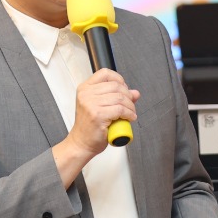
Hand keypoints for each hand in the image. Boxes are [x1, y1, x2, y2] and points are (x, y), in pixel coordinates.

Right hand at [52, 70, 138, 186]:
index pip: (105, 73)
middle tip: (131, 105)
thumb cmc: (90, 126)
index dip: (119, 79)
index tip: (124, 89)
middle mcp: (86, 94)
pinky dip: (129, 114)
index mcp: (85, 88)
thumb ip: (116, 97)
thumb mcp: (101, 107)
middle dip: (128, 96)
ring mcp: (91, 104)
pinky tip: (130, 118)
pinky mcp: (98, 115)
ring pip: (120, 98)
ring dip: (130, 106)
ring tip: (131, 113)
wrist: (81, 143)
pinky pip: (120, 110)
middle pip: (116, 86)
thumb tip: (135, 93)